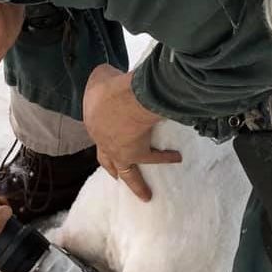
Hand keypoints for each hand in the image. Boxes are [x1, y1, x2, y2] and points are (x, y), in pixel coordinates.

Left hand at [82, 64, 180, 200]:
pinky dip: (166, 157)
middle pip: (107, 161)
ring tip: (146, 196)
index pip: (98, 131)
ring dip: (138, 185)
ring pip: (129, 174)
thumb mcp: (101, 76)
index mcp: (93, 123)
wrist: (120, 100)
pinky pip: (155, 158)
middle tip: (116, 177)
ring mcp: (120, 152)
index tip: (110, 132)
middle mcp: (105, 143)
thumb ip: (107, 77)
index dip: (104, 133)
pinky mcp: (138, 153)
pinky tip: (177, 157)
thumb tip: (113, 75)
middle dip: (112, 169)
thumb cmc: (107, 88)